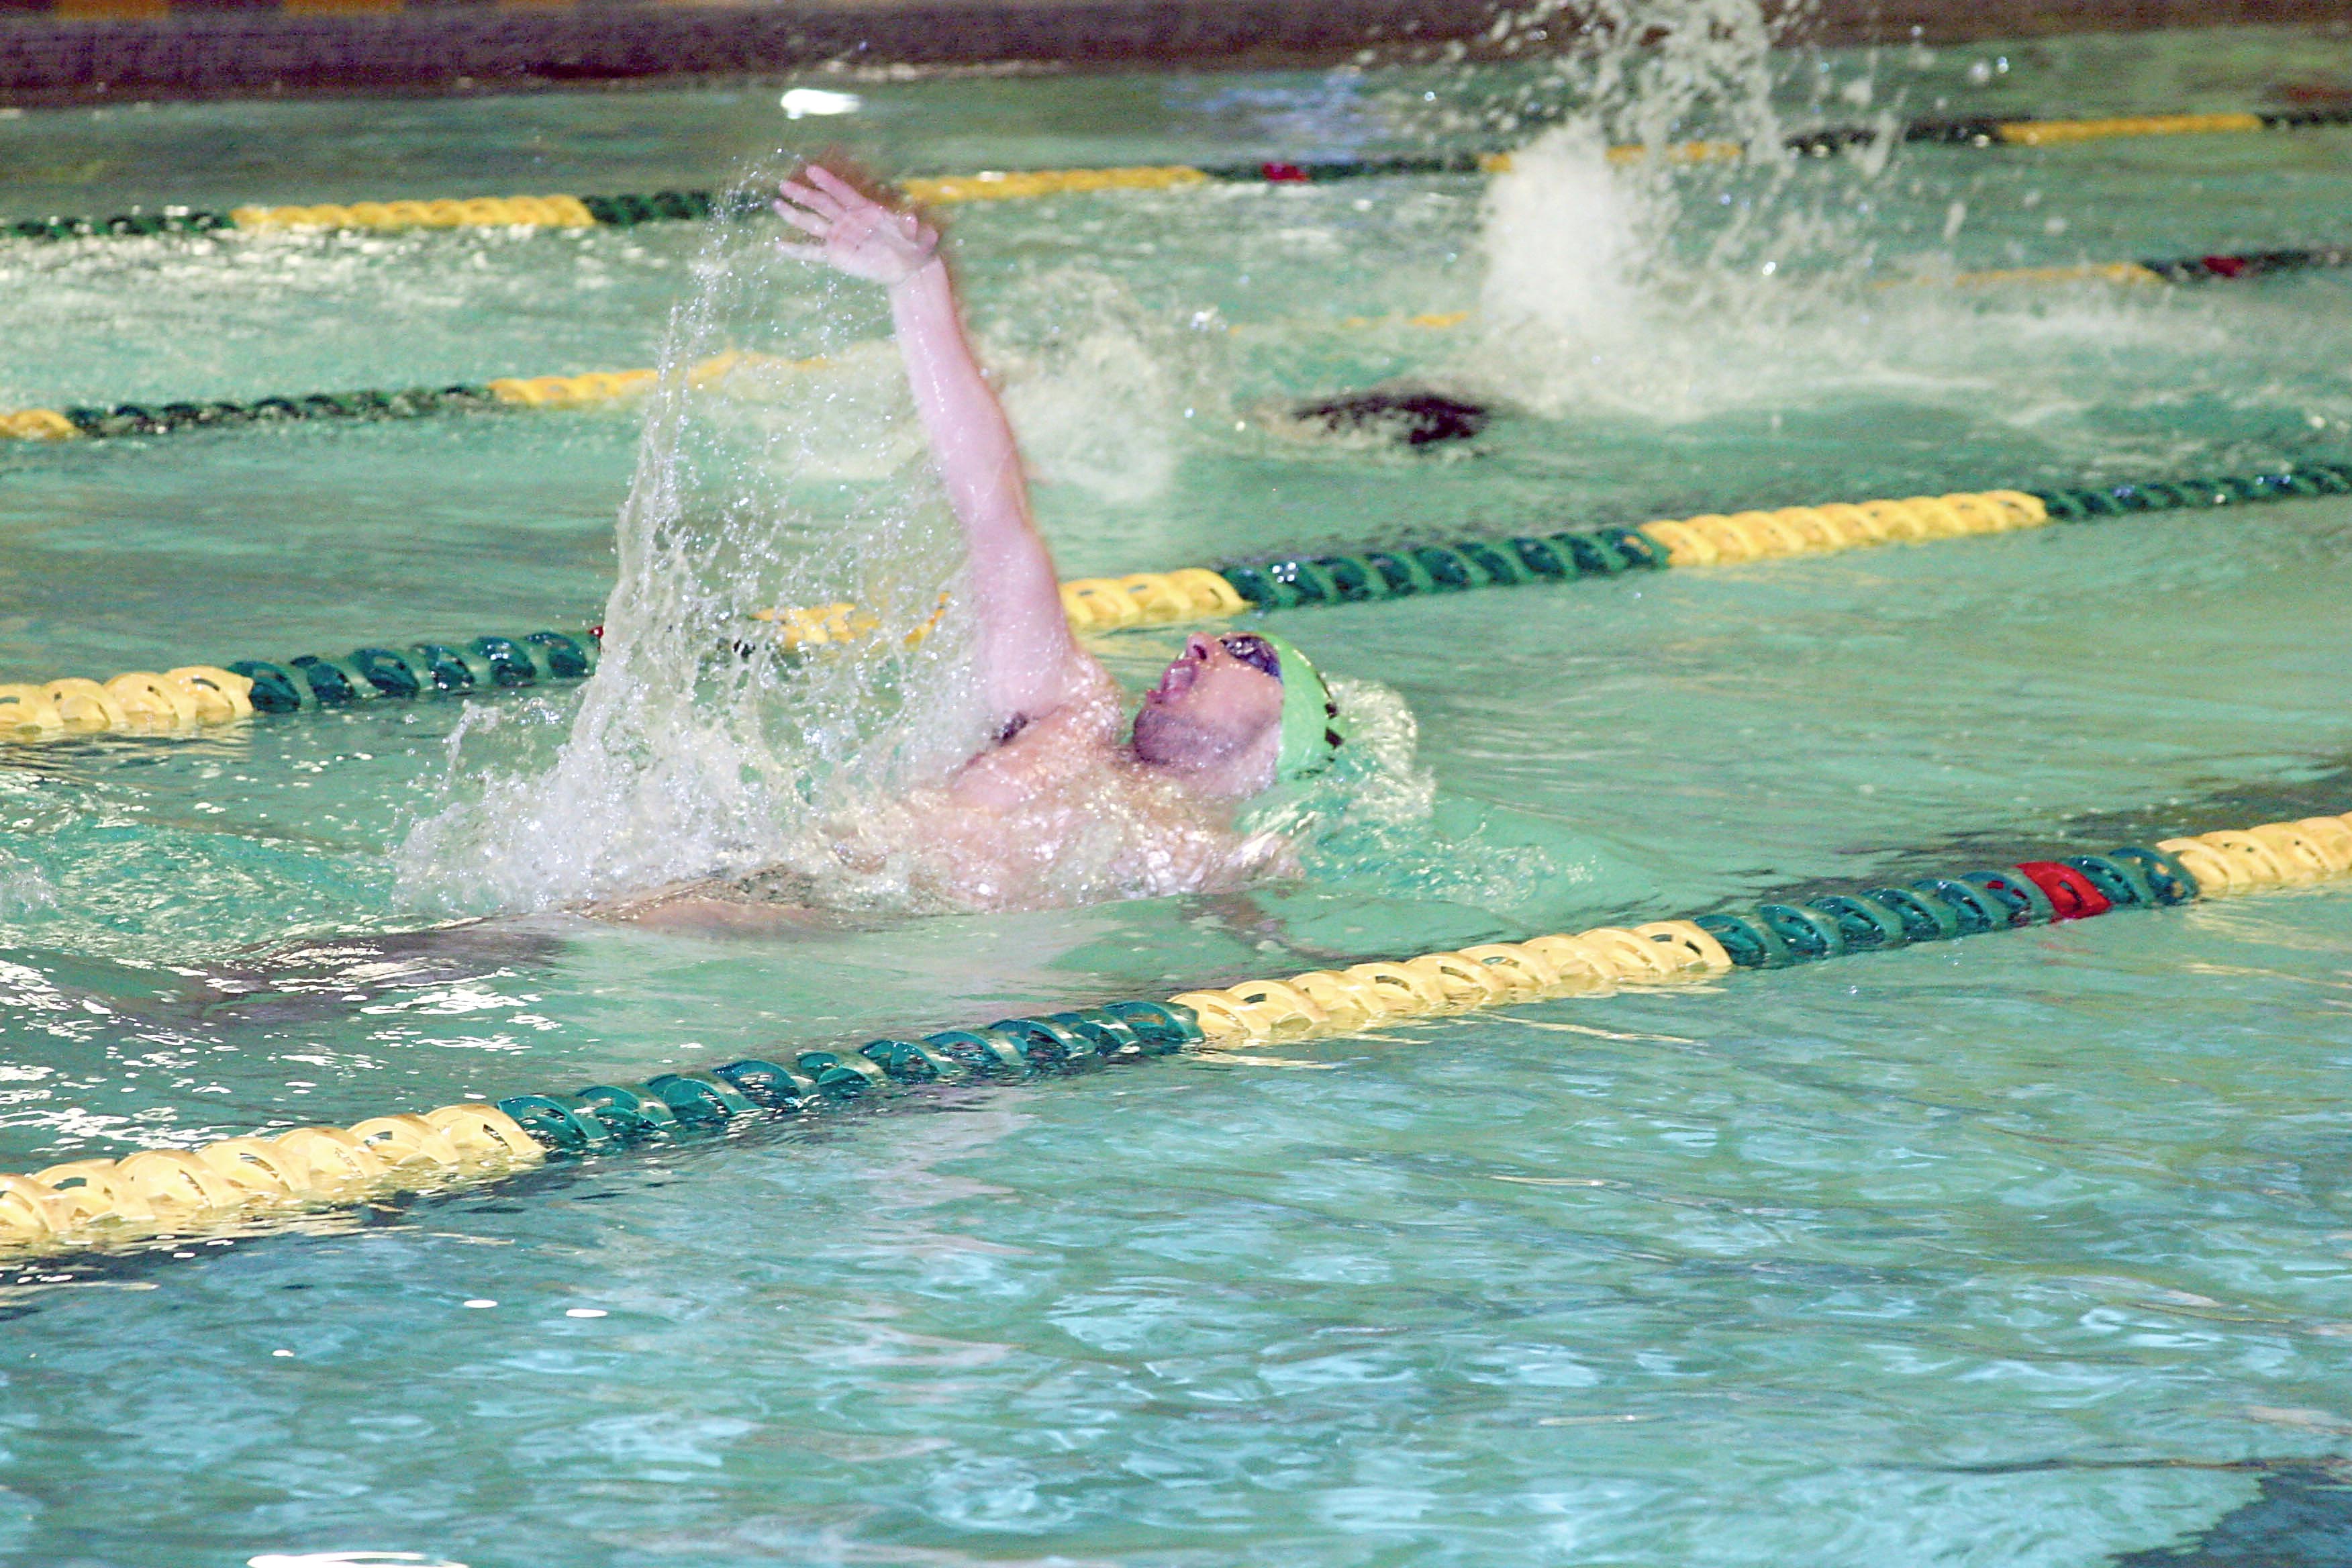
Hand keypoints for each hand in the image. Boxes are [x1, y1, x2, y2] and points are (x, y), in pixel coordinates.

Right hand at [774, 166, 939, 285]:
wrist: (908, 267)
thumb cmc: (915, 246)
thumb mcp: (918, 237)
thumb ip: (912, 228)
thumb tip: (910, 219)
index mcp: (865, 209)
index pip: (842, 192)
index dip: (827, 182)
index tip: (811, 171)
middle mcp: (848, 220)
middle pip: (822, 204)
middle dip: (803, 194)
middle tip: (783, 185)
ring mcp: (840, 237)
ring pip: (813, 224)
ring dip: (794, 215)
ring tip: (776, 204)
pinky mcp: (836, 255)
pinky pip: (813, 252)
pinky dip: (797, 249)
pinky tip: (780, 245)